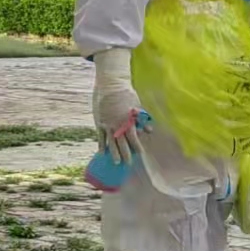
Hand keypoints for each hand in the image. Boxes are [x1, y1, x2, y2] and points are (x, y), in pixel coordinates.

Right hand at [92, 49, 143, 164]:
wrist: (110, 86)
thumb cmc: (126, 94)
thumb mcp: (137, 106)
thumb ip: (142, 120)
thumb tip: (150, 131)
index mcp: (128, 121)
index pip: (133, 138)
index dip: (137, 146)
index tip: (140, 154)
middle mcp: (117, 125)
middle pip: (122, 143)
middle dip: (126, 154)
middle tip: (128, 164)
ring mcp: (107, 125)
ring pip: (110, 142)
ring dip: (114, 153)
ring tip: (116, 162)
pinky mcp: (99, 123)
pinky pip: (100, 137)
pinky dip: (101, 145)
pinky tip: (101, 153)